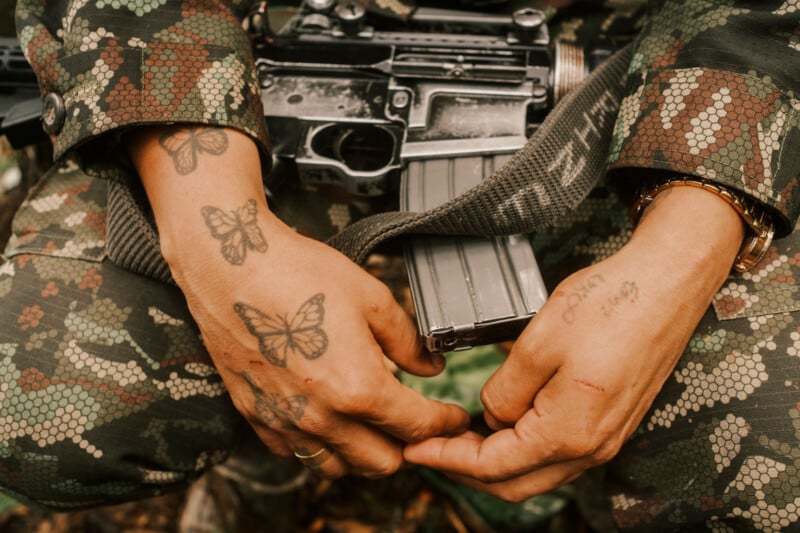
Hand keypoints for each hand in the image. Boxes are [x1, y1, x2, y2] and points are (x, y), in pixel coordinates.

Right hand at [129, 126, 469, 477]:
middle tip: (415, 420)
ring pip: (338, 468)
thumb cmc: (300, 275)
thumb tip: (431, 367)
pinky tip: (327, 417)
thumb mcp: (372, 298)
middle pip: (382, 463)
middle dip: (409, 445)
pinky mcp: (255, 416)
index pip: (417, 427)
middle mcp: (322, 417)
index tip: (454, 417)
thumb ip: (408, 341)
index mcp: (358, 388)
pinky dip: (319, 445)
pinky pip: (295, 453)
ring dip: (364, 452)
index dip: (446, 423)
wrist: (230, 267)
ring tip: (373, 423)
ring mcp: (285, 422)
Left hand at [404, 185, 744, 501]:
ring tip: (462, 435)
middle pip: (516, 482)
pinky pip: (560, 452)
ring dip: (496, 460)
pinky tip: (505, 422)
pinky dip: (524, 447)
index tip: (415, 450)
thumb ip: (505, 392)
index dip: (447, 460)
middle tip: (433, 446)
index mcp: (570, 432)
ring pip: (538, 471)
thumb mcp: (538, 344)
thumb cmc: (610, 305)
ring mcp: (607, 437)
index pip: (494, 467)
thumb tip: (490, 416)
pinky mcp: (613, 421)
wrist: (667, 283)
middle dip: (467, 468)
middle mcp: (593, 447)